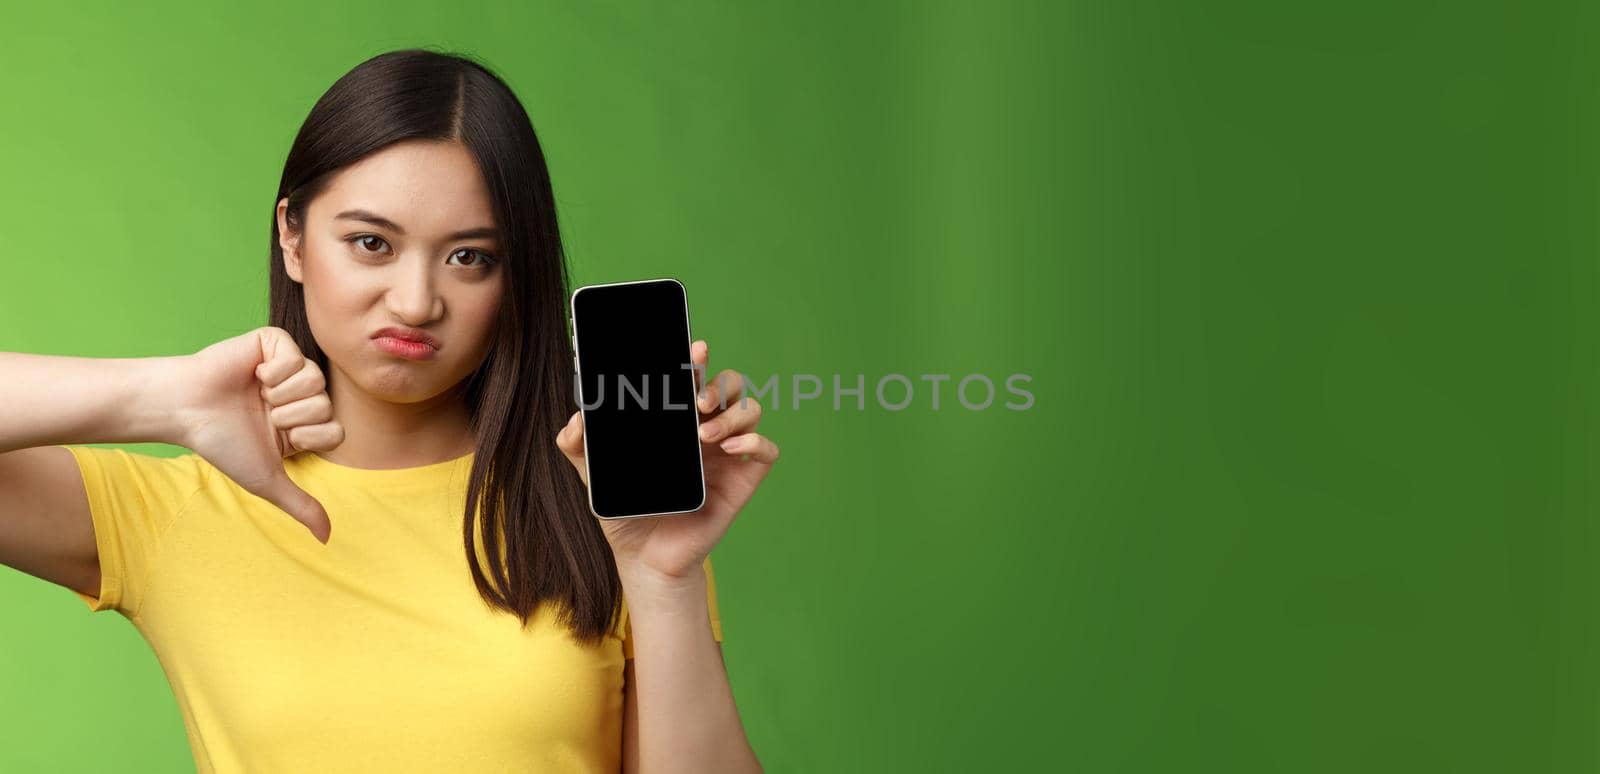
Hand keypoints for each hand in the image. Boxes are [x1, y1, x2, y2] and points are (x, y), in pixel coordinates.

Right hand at [176, 326, 344, 542]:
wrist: (185, 409)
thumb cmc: (221, 442)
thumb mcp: (266, 480)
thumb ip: (300, 505)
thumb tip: (326, 539)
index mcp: (302, 422)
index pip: (335, 430)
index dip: (306, 436)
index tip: (277, 435)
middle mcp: (300, 394)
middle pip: (326, 405)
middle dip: (290, 415)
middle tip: (262, 413)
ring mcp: (289, 367)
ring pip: (315, 380)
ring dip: (281, 394)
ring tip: (256, 394)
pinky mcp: (274, 343)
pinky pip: (297, 356)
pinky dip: (273, 371)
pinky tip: (253, 375)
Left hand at [555, 340, 778, 580]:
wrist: (644, 558)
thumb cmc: (626, 512)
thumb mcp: (595, 475)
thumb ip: (577, 446)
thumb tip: (576, 420)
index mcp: (677, 421)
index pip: (694, 378)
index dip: (698, 360)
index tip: (692, 350)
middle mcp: (706, 430)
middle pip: (729, 386)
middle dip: (718, 383)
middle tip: (697, 399)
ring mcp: (727, 454)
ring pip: (750, 410)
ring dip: (733, 413)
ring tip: (705, 433)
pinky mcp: (742, 481)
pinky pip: (766, 450)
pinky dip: (756, 440)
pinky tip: (732, 447)